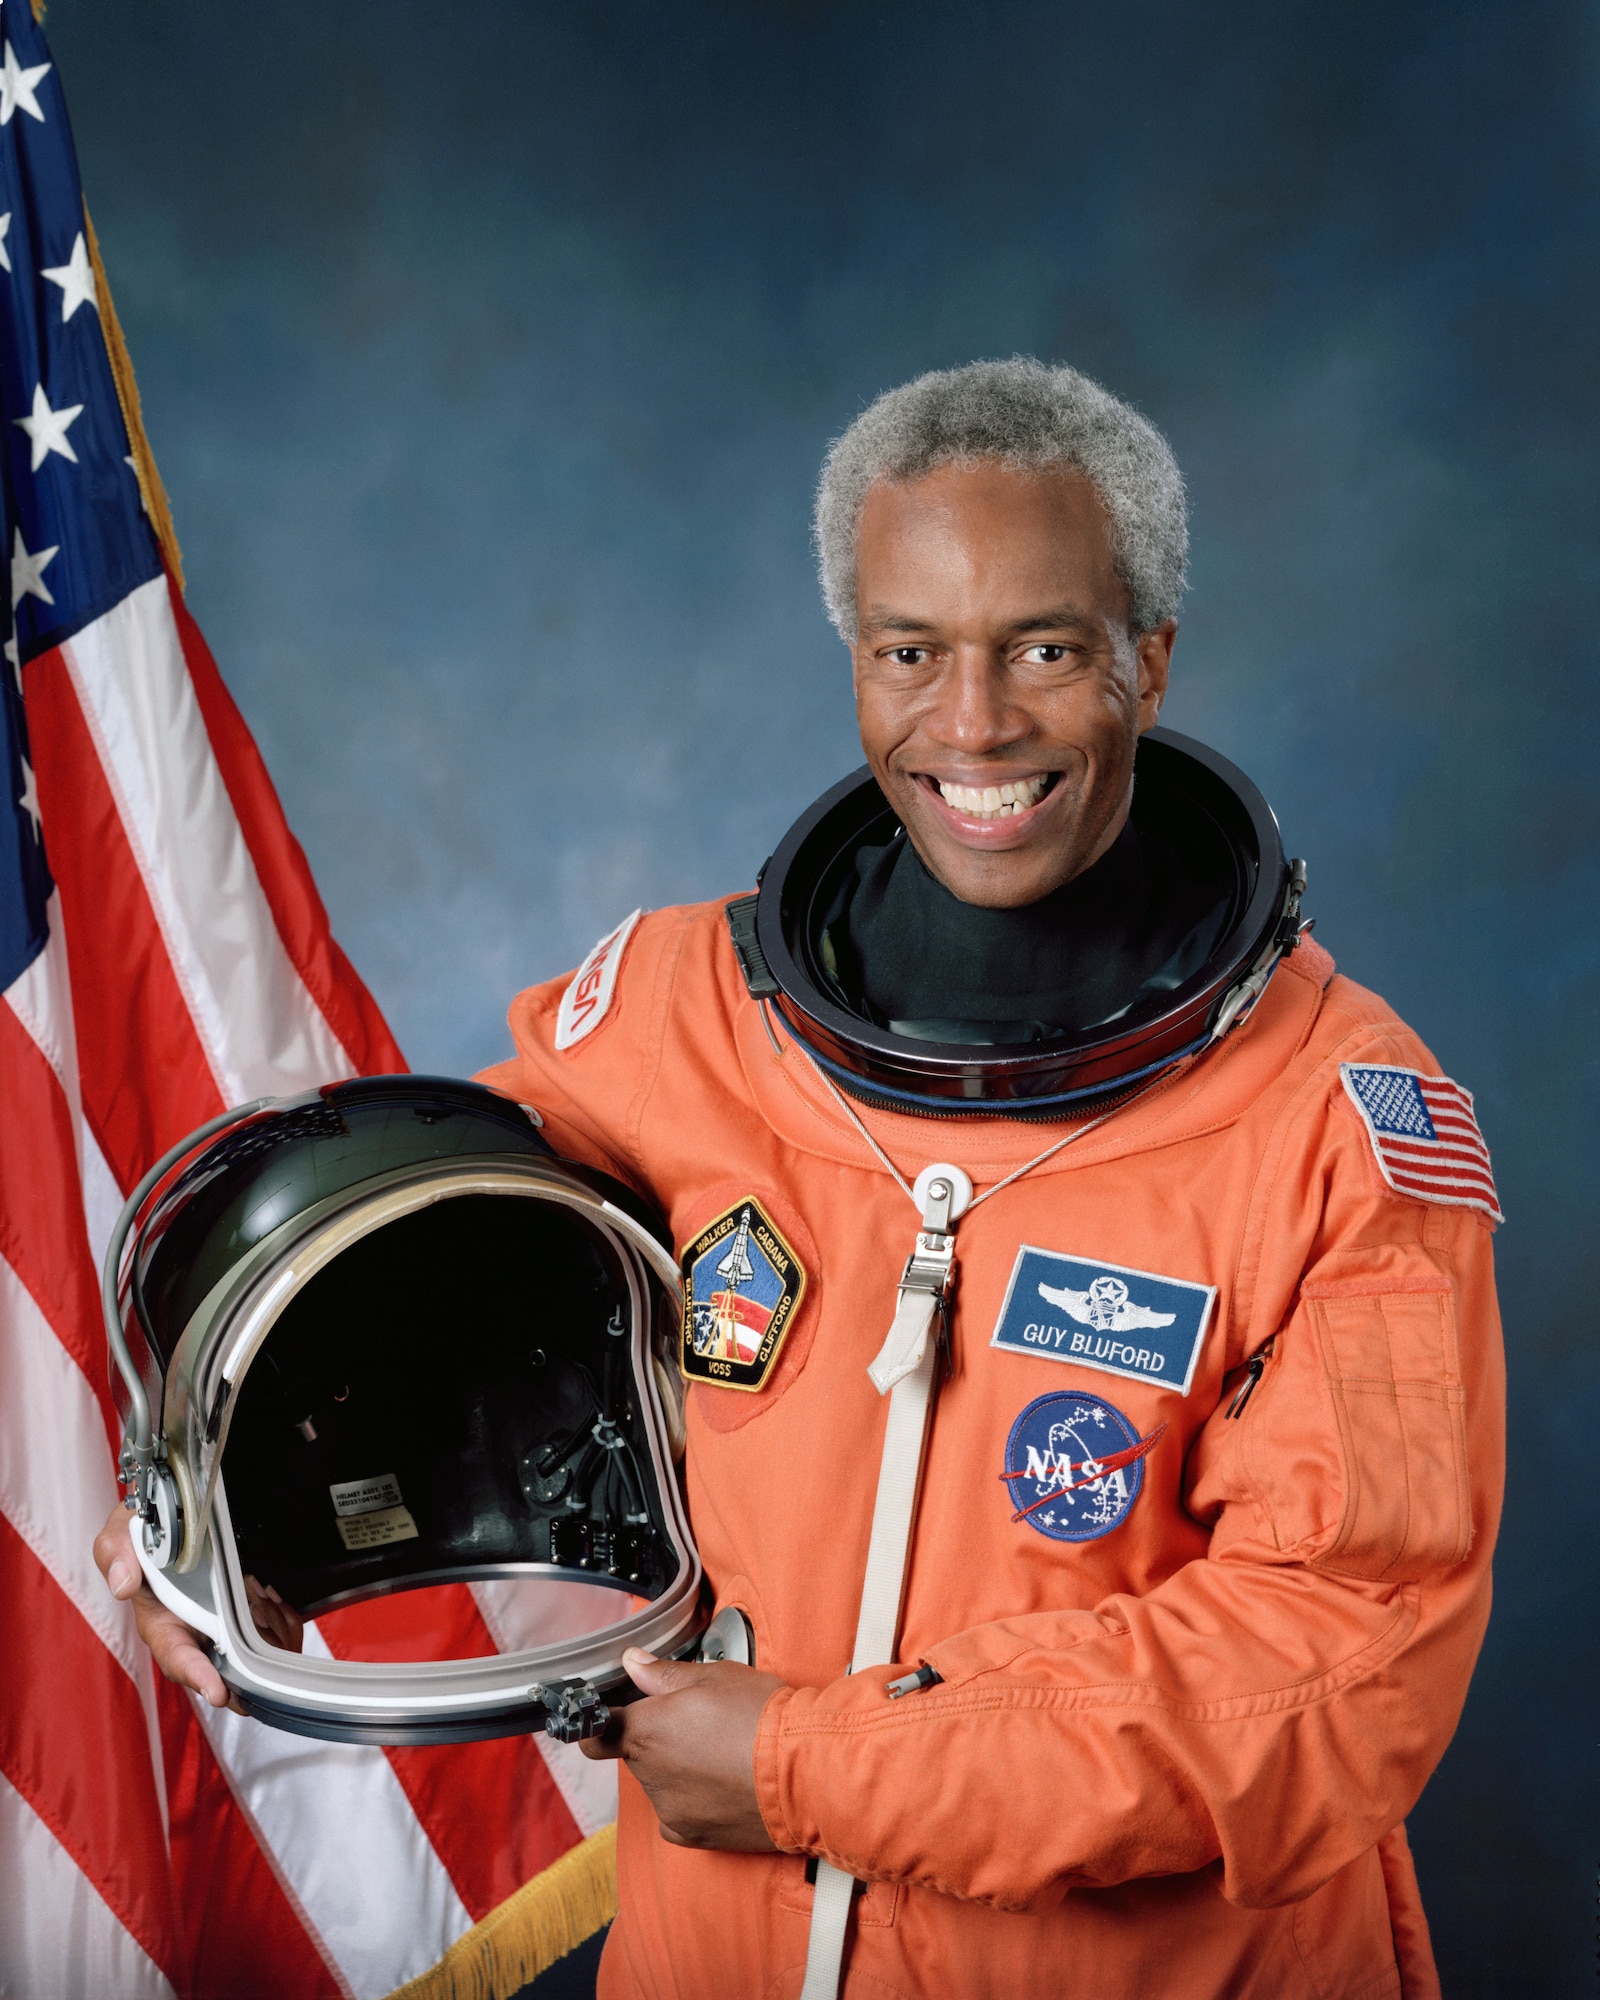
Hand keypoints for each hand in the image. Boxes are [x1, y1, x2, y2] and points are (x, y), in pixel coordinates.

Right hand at [93, 1500, 303, 1712]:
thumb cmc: (144, 1530)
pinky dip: (281, 1618)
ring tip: (263, 1601)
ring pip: (254, 1652)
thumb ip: (116, 1554)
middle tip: (261, 1667)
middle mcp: (193, 1633)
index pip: (177, 1659)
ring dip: (268, 1633)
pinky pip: (275, 1630)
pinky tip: (272, 1597)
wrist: (174, 1514)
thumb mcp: (122, 1534)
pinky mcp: (248, 1616)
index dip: (197, 1675)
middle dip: (246, 1672)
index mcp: (161, 1624)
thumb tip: (123, 1585)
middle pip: (224, 1668)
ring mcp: (223, 1627)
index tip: (218, 1691)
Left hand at [579, 1646, 785, 1849]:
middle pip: (637, 1754)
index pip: (594, 1735)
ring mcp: (670, 1811)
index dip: (598, 1724)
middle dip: (658, 1738)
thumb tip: (631, 1663)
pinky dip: (694, 1799)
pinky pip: (680, 1812)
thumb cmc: (761, 1717)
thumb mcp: (715, 1677)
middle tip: (700, 1722)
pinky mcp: (693, 1837)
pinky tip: (726, 1782)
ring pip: (661, 1783)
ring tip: (723, 1753)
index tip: (613, 1715)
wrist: (806, 1773)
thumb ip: (664, 1674)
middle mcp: (650, 1775)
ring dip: (678, 1769)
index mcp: (647, 1731)